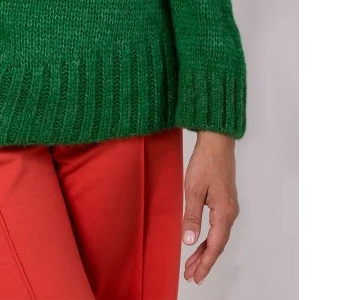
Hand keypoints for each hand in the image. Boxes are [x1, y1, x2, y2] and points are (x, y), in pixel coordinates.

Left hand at [182, 130, 240, 285]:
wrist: (216, 142)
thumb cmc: (205, 162)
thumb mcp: (193, 189)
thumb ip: (191, 217)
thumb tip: (189, 241)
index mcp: (224, 213)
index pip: (214, 246)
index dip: (204, 263)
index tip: (195, 276)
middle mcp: (230, 213)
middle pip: (218, 244)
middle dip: (204, 261)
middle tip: (191, 275)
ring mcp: (229, 207)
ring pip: (218, 237)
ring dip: (205, 251)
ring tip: (192, 264)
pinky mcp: (225, 201)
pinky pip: (218, 227)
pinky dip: (208, 238)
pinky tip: (200, 242)